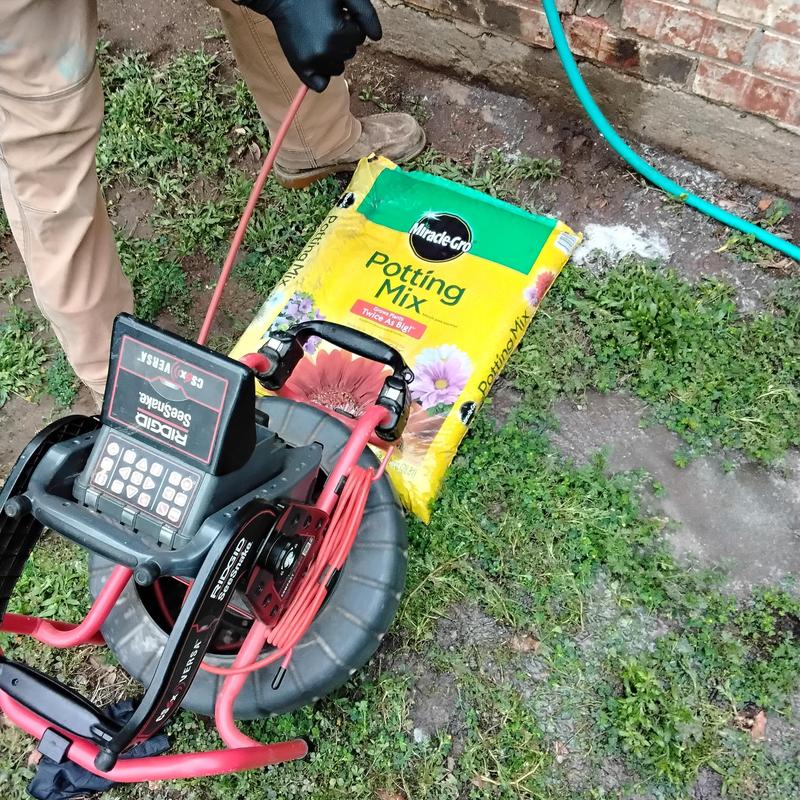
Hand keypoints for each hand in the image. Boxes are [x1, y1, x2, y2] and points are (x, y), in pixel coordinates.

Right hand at [236, 0, 381, 91]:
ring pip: (337, 68)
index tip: (336, 13)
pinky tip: (317, 58)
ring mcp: (312, 63)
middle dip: (342, 39)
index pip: (360, 36)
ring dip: (333, 55)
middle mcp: (326, 52)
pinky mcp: (301, 69)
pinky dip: (322, 76)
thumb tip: (378, 37)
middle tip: (324, 23)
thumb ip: (365, 13)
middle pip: (349, 53)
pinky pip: (321, 85)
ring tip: (318, 36)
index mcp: (338, 33)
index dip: (350, 23)